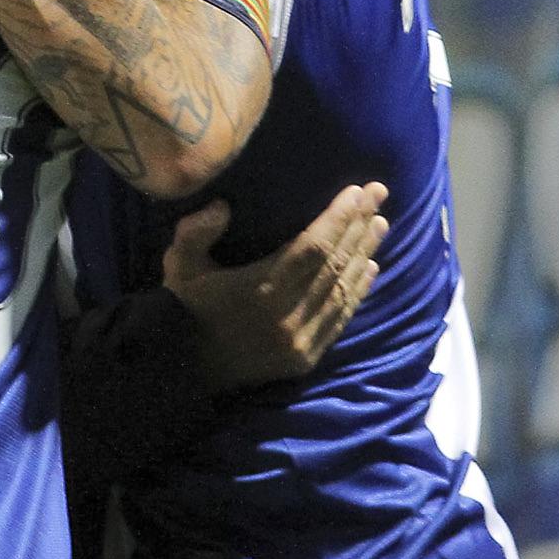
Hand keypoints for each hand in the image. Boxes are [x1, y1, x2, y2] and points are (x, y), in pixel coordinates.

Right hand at [164, 183, 391, 391]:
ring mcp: (300, 341)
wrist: (182, 369)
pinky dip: (358, 292)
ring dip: (364, 254)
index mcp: (259, 289)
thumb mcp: (179, 264)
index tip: (357, 190)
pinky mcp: (305, 358)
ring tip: (379, 224)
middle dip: (359, 226)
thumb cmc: (185, 307)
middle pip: (335, 264)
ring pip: (342, 291)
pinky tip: (370, 268)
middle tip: (379, 193)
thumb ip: (195, 232)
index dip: (339, 218)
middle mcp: (287, 316)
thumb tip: (222, 206)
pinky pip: (339, 320)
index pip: (312, 247)